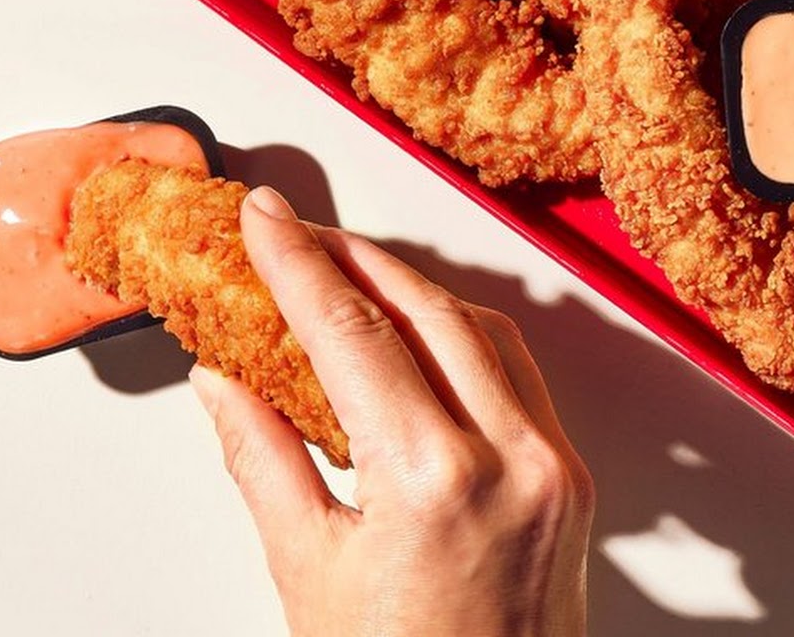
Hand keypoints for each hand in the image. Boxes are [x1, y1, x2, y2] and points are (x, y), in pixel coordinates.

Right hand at [192, 186, 592, 636]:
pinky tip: (418, 332)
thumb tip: (220, 377)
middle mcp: (510, 456)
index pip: (354, 331)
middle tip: (296, 232)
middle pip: (426, 308)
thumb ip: (263, 459)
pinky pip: (519, 373)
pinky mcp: (573, 479)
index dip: (299, 263)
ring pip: (483, 328)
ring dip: (414, 289)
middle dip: (356, 257)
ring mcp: (553, 465)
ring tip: (346, 271)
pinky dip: (464, 337)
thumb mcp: (307, 575)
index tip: (262, 218)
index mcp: (435, 479)